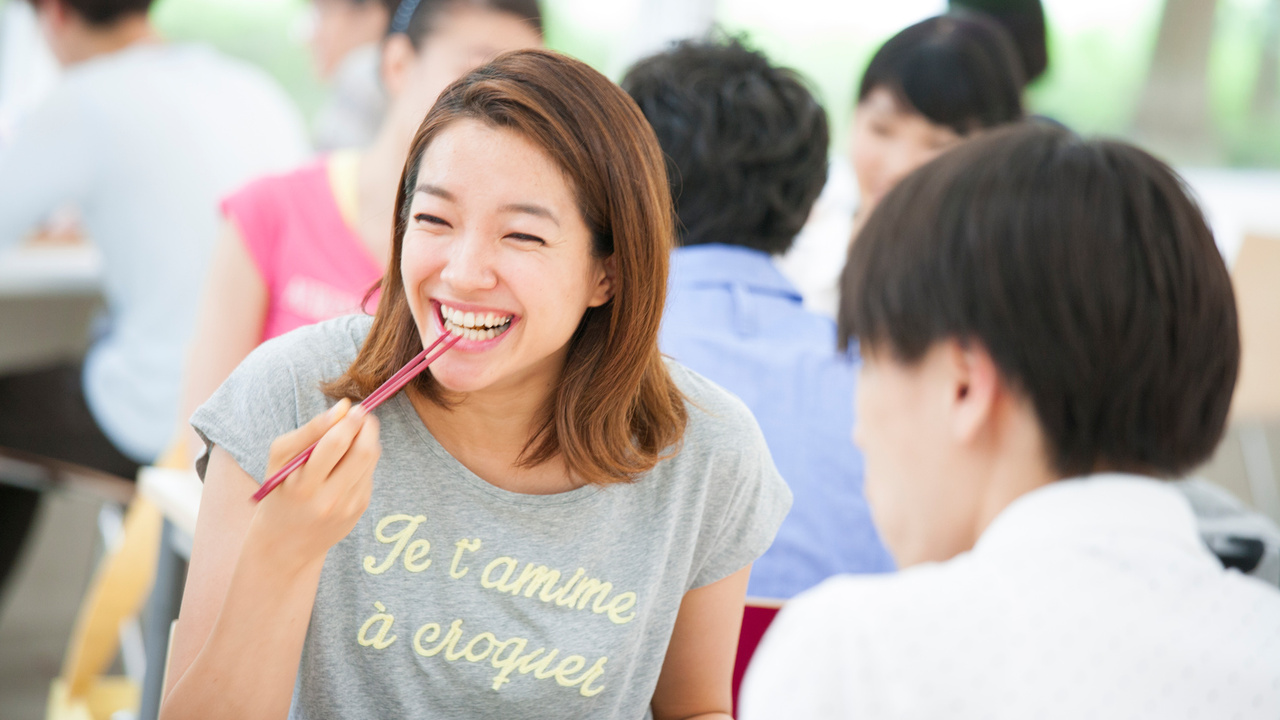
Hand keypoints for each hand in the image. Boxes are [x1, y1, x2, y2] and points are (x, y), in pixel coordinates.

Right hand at [250, 399, 380, 570]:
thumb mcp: (280, 459)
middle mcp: (329, 499)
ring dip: (368, 439)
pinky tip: (348, 460)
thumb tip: (344, 407)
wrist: (286, 543)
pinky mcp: (360, 509)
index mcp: (303, 485)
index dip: (349, 421)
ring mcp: (348, 507)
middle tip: (361, 414)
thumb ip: (310, 430)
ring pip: (370, 461)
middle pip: (363, 452)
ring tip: (354, 433)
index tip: (354, 407)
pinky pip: (369, 474)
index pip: (334, 445)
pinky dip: (364, 459)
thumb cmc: (280, 490)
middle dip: (367, 426)